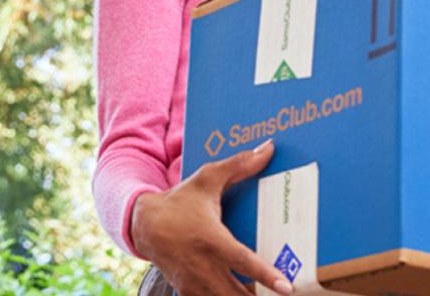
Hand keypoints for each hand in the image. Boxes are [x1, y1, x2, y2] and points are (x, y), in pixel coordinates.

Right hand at [131, 139, 291, 295]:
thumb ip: (238, 165)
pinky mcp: (188, 293)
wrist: (143, 225)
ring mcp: (194, 284)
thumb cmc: (179, 201)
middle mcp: (203, 266)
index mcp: (211, 239)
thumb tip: (268, 148)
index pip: (243, 261)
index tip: (287, 287)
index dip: (266, 276)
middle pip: (237, 294)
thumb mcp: (206, 178)